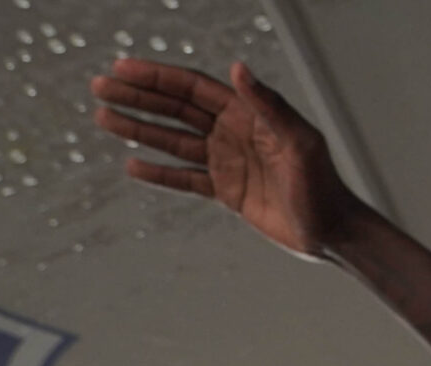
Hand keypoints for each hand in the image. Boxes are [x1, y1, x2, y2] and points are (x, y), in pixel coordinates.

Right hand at [90, 58, 365, 259]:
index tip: (121, 69)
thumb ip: (268, 106)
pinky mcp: (227, 191)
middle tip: (99, 88)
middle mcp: (234, 132)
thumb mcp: (299, 143)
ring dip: (139, 128)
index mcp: (248, 113)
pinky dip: (159, 173)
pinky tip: (131, 165)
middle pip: (175, 109)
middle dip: (137, 97)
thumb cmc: (323, 185)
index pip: (192, 88)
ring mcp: (228, 161)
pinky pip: (185, 179)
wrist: (331, 232)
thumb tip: (238, 68)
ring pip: (174, 141)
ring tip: (102, 118)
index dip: (157, 78)